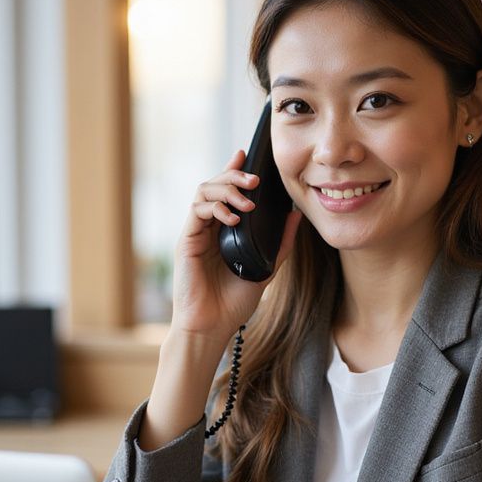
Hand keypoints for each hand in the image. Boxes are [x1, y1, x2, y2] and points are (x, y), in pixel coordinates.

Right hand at [171, 150, 301, 344]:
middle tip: (255, 180)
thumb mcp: (266, 268)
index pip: (226, 192)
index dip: (234, 171)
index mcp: (223, 231)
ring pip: (204, 192)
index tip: (246, 156)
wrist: (213, 326)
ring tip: (248, 200)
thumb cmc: (234, 302)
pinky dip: (216, 208)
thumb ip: (279, 243)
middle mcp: (207, 228)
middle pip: (214, 186)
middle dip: (234, 177)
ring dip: (226, 189)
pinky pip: (197, 212)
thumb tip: (295, 215)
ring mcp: (195, 233)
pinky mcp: (186, 241)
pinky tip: (234, 218)